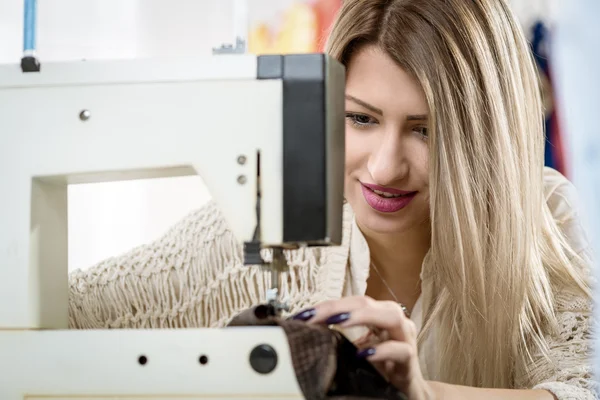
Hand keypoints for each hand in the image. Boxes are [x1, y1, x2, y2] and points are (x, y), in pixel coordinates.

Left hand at [292, 296, 434, 399]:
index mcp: (378, 315)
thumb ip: (339, 338)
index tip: (302, 315)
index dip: (326, 306)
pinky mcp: (410, 360)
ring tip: (338, 321)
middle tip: (313, 316)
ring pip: (390, 317)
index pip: (350, 302)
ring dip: (362, 316)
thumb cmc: (381, 366)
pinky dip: (381, 350)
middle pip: (366, 303)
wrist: (407, 391)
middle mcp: (393, 321)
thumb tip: (307, 332)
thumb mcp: (356, 349)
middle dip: (337, 307)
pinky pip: (400, 350)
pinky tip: (363, 354)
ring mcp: (405, 338)